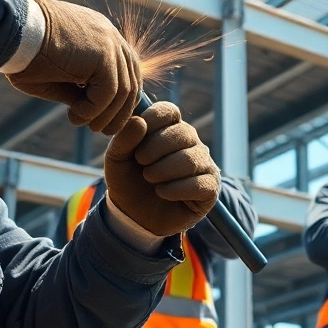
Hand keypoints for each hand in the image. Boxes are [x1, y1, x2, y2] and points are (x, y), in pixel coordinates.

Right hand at [6, 0, 140, 133]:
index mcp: (101, 36)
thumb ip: (78, 89)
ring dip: (105, 114)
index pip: (125, 69)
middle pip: (131, 80)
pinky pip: (109, 92)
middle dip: (119, 111)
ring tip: (85, 124)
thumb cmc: (24, 53)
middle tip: (102, 130)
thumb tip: (92, 111)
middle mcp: (110, 36)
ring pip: (123, 90)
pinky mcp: (104, 55)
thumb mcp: (57, 77)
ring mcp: (110, 43)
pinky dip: (94, 110)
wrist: (12, 33)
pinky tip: (75, 115)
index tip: (104, 116)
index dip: (119, 97)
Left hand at [104, 101, 220, 235]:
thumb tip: (139, 122)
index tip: (136, 142)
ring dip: (164, 170)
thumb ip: (123, 139)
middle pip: (183, 132)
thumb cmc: (128, 181)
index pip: (169, 111)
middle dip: (156, 149)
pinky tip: (162, 193)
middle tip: (141, 163)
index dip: (152, 122)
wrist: (134, 216)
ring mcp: (203, 164)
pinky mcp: (210, 187)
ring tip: (150, 179)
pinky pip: (200, 183)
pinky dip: (176, 189)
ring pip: (191, 159)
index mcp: (169, 128)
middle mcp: (191, 142)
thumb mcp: (116, 160)